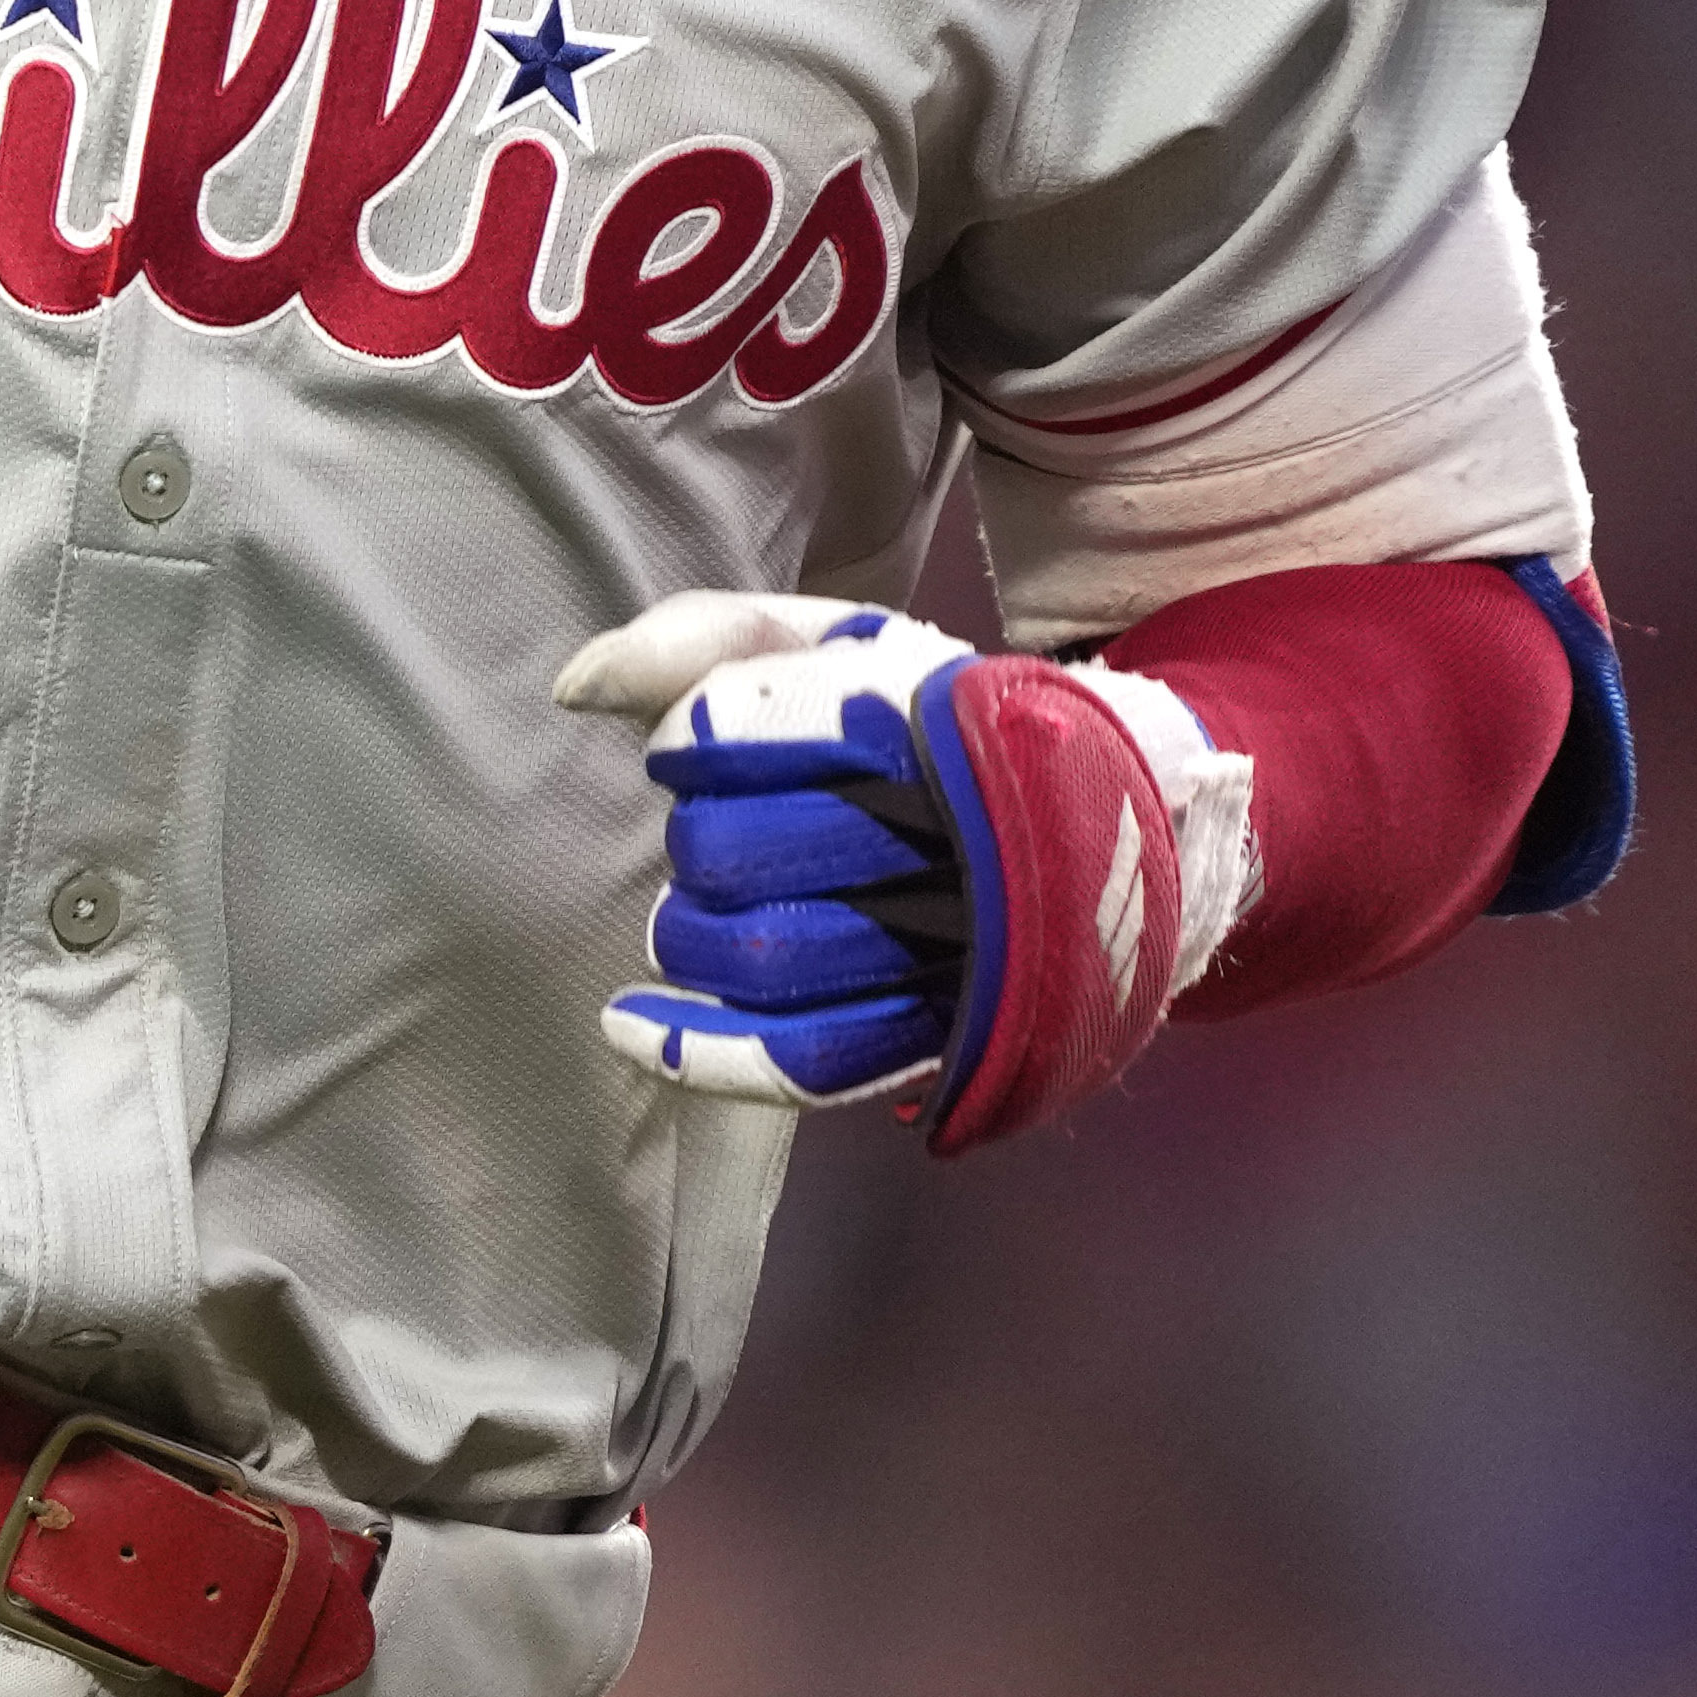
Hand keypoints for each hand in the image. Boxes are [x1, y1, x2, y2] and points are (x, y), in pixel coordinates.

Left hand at [561, 594, 1258, 1151]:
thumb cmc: (945, 723)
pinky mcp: (935, 1032)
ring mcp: (944, 945)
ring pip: (759, 954)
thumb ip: (710, 636)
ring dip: (691, 933)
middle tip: (715, 826)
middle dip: (694, 837)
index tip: (695, 743)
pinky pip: (799, 1059)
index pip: (737, 729)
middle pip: (730, 848)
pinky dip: (697, 1050)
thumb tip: (575, 685)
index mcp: (918, 715)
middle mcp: (935, 831)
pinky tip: (630, 1021)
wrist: (1121, 823)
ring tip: (702, 907)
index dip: (691, 738)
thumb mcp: (851, 644)